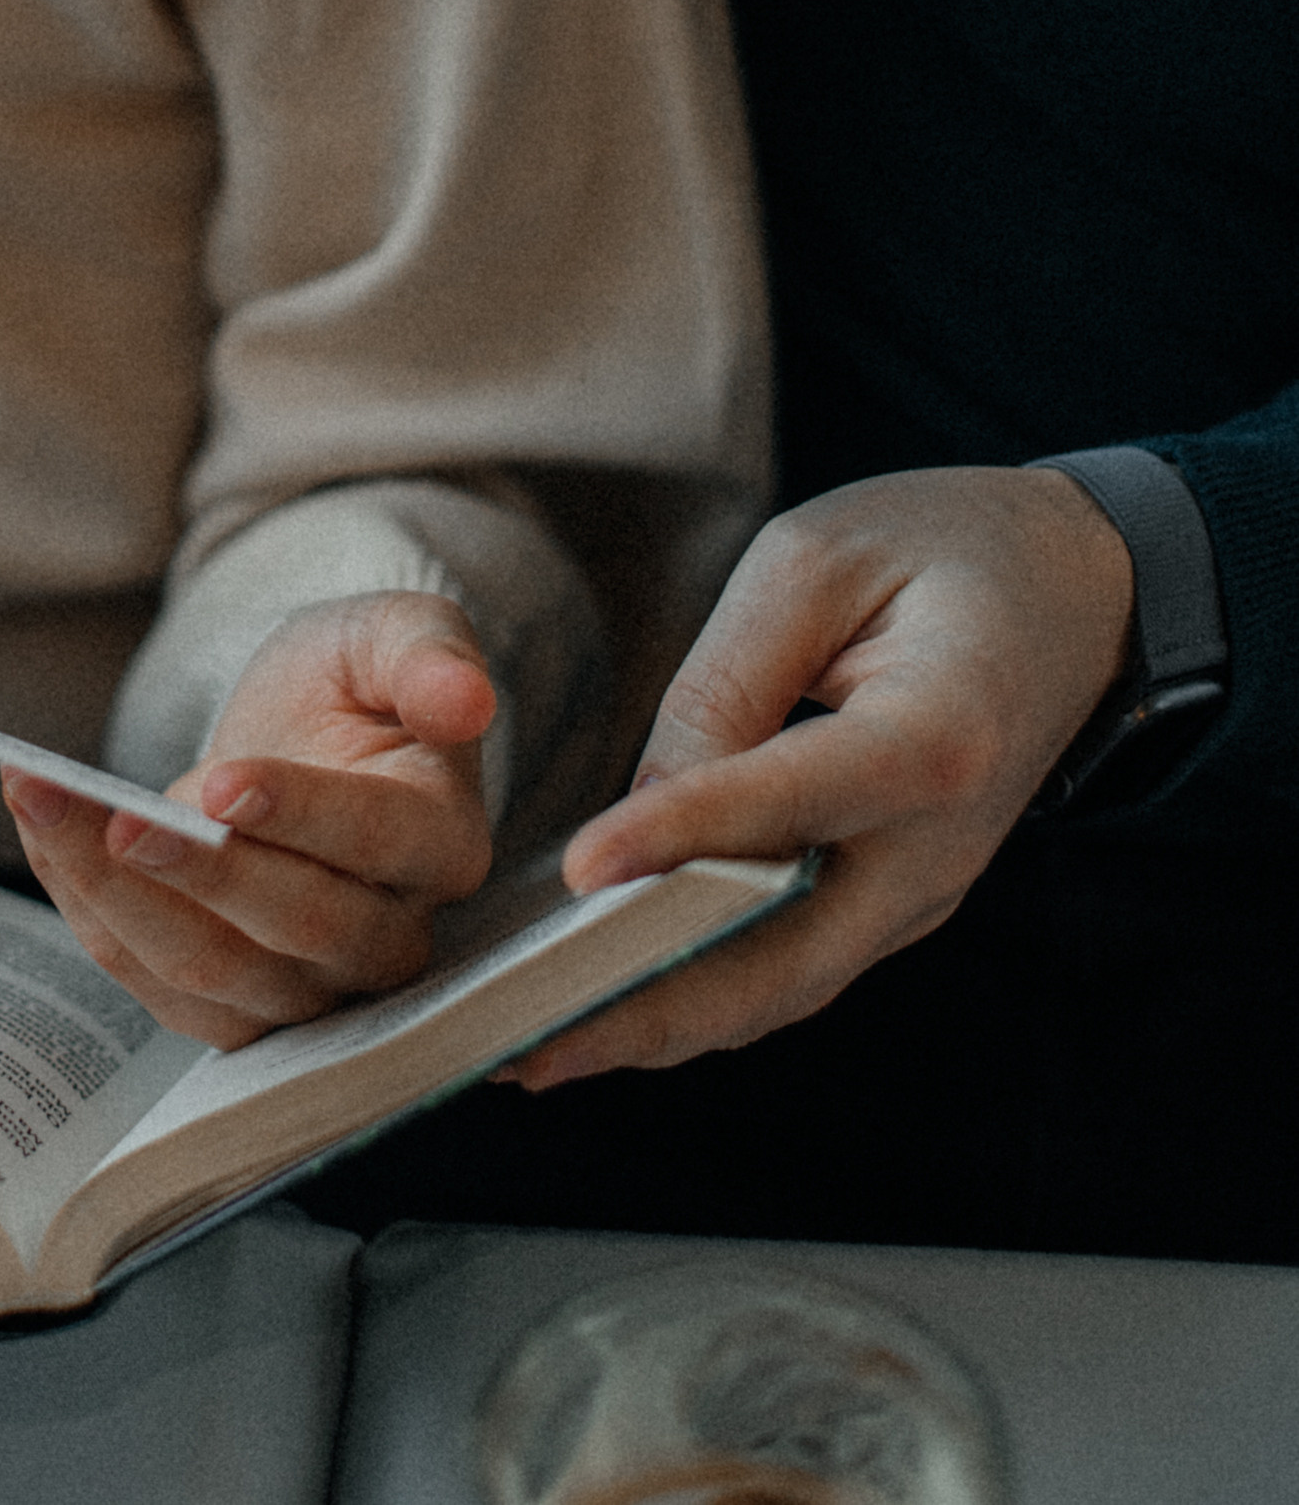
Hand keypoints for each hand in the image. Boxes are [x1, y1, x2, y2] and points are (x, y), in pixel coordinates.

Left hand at [2, 591, 496, 1048]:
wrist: (305, 738)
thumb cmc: (356, 683)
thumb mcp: (394, 635)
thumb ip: (429, 655)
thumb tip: (467, 699)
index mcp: (444, 841)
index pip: (377, 841)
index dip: (298, 814)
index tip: (219, 781)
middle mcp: (392, 936)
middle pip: (296, 927)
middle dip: (195, 872)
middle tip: (115, 817)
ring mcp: (315, 991)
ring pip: (213, 970)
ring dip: (114, 893)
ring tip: (40, 801)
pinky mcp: (241, 1011)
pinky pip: (157, 985)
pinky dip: (91, 914)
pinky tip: (47, 835)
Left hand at [498, 464, 1133, 1090]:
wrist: (1078, 592)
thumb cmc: (941, 551)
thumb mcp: (817, 561)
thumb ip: (726, 682)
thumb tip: (641, 812)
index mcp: (937, 737)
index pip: (793, 801)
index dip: (684, 839)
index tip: (580, 873)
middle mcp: (936, 848)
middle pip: (787, 958)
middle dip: (648, 1009)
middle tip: (521, 1039)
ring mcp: (921, 893)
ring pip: (783, 988)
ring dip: (660, 1028)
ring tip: (532, 1049)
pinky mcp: (893, 904)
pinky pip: (791, 966)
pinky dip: (701, 998)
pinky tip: (607, 1005)